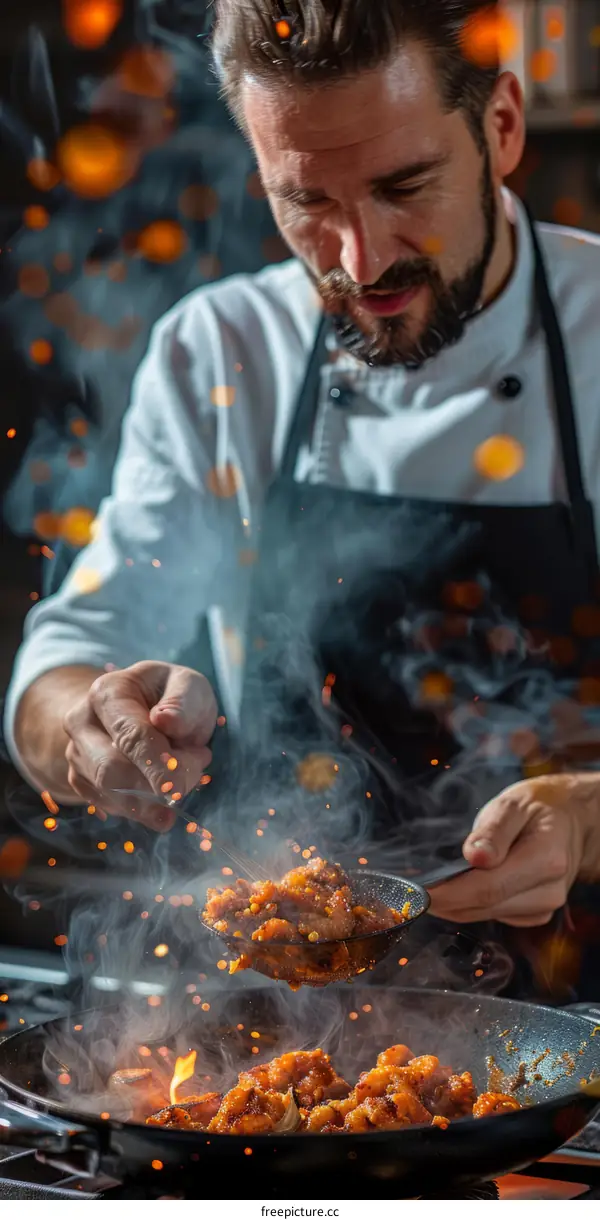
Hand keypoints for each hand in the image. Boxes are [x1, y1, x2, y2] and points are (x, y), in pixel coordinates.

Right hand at [63, 661, 217, 830]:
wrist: (147, 706)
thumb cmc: (171, 695)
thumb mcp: (189, 686)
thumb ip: (183, 702)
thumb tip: (166, 721)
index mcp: (107, 693)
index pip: (130, 736)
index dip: (156, 766)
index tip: (178, 788)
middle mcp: (81, 722)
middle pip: (110, 771)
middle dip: (157, 786)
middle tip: (194, 775)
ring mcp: (77, 753)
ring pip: (111, 795)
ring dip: (155, 799)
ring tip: (185, 776)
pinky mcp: (81, 780)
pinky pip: (112, 808)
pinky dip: (145, 809)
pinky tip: (163, 791)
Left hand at [429, 775, 598, 926]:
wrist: (569, 822)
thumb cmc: (537, 808)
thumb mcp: (513, 804)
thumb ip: (493, 830)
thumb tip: (475, 857)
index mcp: (545, 860)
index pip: (487, 888)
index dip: (448, 893)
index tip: (416, 891)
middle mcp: (548, 890)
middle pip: (484, 906)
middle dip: (444, 901)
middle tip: (409, 891)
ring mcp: (544, 906)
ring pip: (486, 915)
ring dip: (454, 905)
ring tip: (427, 888)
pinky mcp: (535, 914)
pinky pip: (494, 915)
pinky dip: (471, 905)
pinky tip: (456, 890)